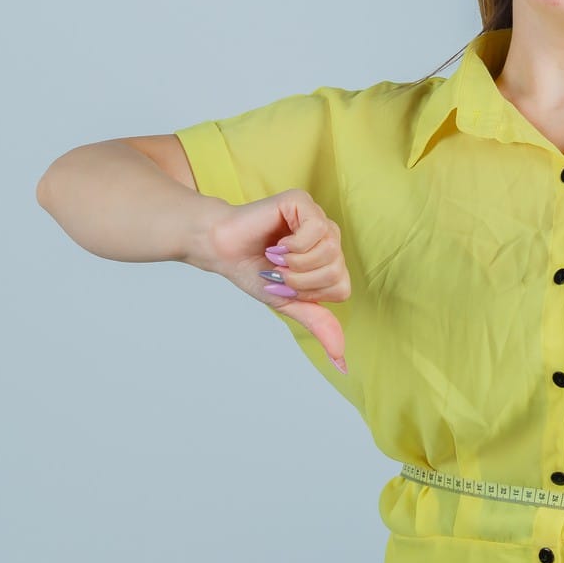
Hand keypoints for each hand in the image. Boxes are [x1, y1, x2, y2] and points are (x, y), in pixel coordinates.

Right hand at [199, 188, 349, 372]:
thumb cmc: (252, 270)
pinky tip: (277, 242)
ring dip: (295, 264)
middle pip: (336, 271)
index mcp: (329, 259)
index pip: (341, 288)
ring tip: (276, 257)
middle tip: (277, 271)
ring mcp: (317, 217)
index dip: (309, 294)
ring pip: (329, 251)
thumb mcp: (288, 302)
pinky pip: (316, 229)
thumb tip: (342, 361)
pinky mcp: (302, 201)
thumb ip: (317, 323)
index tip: (285, 285)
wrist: (221, 250)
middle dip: (300, 281)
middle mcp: (328, 237)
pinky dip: (293, 245)